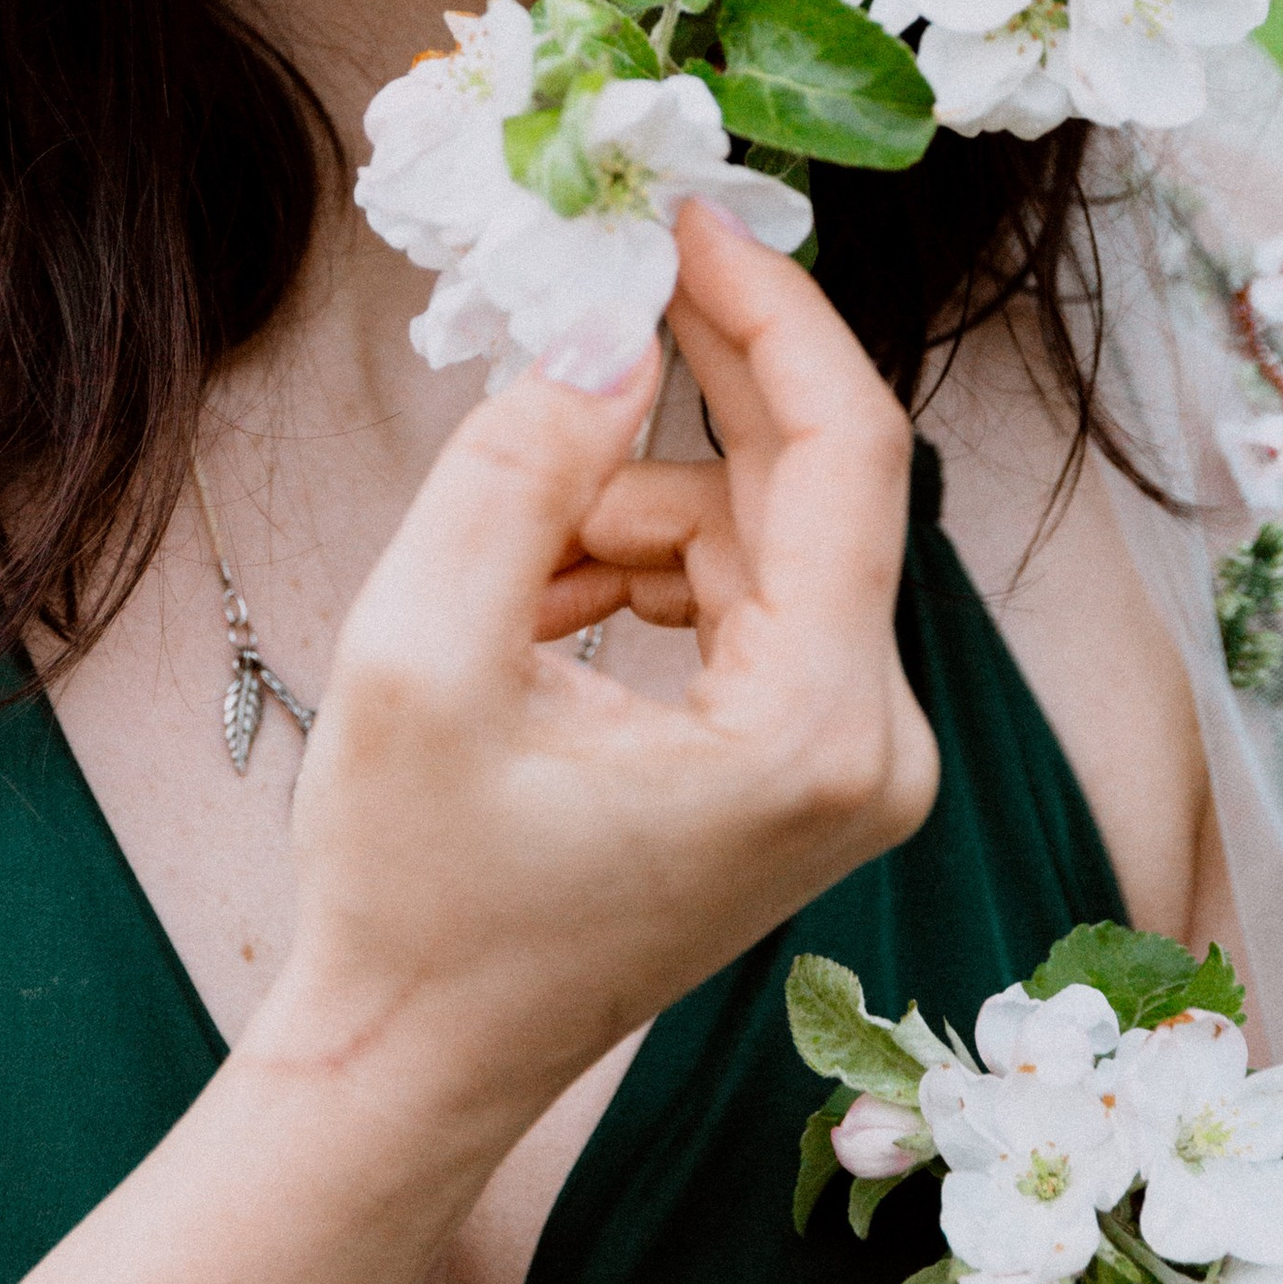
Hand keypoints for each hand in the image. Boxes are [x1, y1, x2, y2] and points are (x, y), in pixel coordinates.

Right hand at [253, 200, 937, 1154]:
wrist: (409, 1068)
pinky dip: (633, 568)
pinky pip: (737, 595)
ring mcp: (845, 765)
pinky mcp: (801, 766)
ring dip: (624, 506)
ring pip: (753, 534)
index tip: (682, 215)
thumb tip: (613, 329)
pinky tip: (528, 615)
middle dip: (683, 389)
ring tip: (496, 573)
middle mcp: (873, 748)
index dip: (771, 309)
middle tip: (583, 289)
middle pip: (806, 484)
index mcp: (817, 728)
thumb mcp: (421, 648)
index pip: (850, 448)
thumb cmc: (410, 894)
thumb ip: (521, 465)